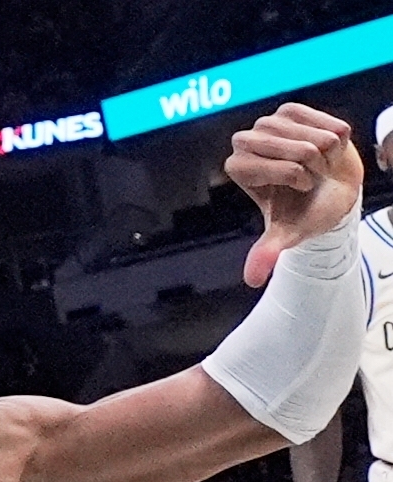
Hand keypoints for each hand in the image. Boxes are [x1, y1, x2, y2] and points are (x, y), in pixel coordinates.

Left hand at [225, 103, 363, 286]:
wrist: (328, 191)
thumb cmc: (302, 211)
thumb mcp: (287, 233)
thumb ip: (268, 252)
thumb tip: (253, 279)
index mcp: (237, 166)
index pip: (271, 166)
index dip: (292, 179)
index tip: (296, 188)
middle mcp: (247, 140)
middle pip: (297, 150)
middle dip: (312, 169)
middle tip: (309, 177)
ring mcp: (270, 121)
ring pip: (316, 138)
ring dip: (325, 157)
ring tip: (316, 164)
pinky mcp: (293, 109)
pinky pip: (331, 126)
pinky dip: (337, 141)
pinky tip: (325, 149)